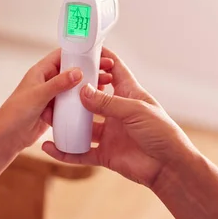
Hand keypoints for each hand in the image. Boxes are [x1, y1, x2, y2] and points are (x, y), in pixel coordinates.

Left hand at [0, 48, 114, 153]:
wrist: (7, 138)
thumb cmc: (14, 114)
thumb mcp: (38, 96)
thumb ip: (57, 84)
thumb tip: (77, 72)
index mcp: (40, 72)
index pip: (61, 55)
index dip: (79, 52)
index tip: (96, 53)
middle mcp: (46, 81)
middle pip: (71, 70)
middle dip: (88, 69)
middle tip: (106, 69)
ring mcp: (51, 96)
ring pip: (73, 87)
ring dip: (87, 86)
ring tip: (105, 84)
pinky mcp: (54, 110)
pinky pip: (71, 103)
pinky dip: (81, 101)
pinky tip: (94, 101)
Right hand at [42, 47, 194, 187]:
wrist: (169, 167)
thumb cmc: (162, 133)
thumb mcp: (135, 111)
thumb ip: (107, 102)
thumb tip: (82, 91)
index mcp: (129, 94)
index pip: (114, 69)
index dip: (101, 58)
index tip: (83, 51)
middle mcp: (117, 112)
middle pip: (92, 96)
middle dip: (76, 90)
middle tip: (57, 83)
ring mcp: (110, 133)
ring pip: (82, 125)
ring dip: (67, 121)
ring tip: (48, 115)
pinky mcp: (105, 153)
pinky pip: (81, 152)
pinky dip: (65, 151)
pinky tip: (50, 147)